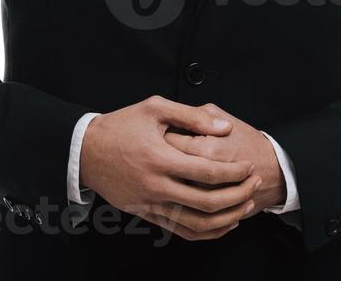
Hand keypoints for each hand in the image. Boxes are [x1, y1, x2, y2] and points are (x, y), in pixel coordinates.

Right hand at [80, 95, 262, 240]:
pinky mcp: (145, 214)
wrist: (86, 151)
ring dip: (225, 219)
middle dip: (237, 195)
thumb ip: (192, 116)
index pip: (209, 172)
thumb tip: (224, 127)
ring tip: (243, 206)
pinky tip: (221, 223)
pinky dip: (204, 232)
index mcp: (161, 158)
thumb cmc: (122, 125)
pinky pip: (180, 231)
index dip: (235, 172)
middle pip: (207, 203)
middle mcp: (156, 186)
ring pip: (196, 224)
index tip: (249, 166)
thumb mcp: (155, 108)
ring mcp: (150, 204)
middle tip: (254, 185)